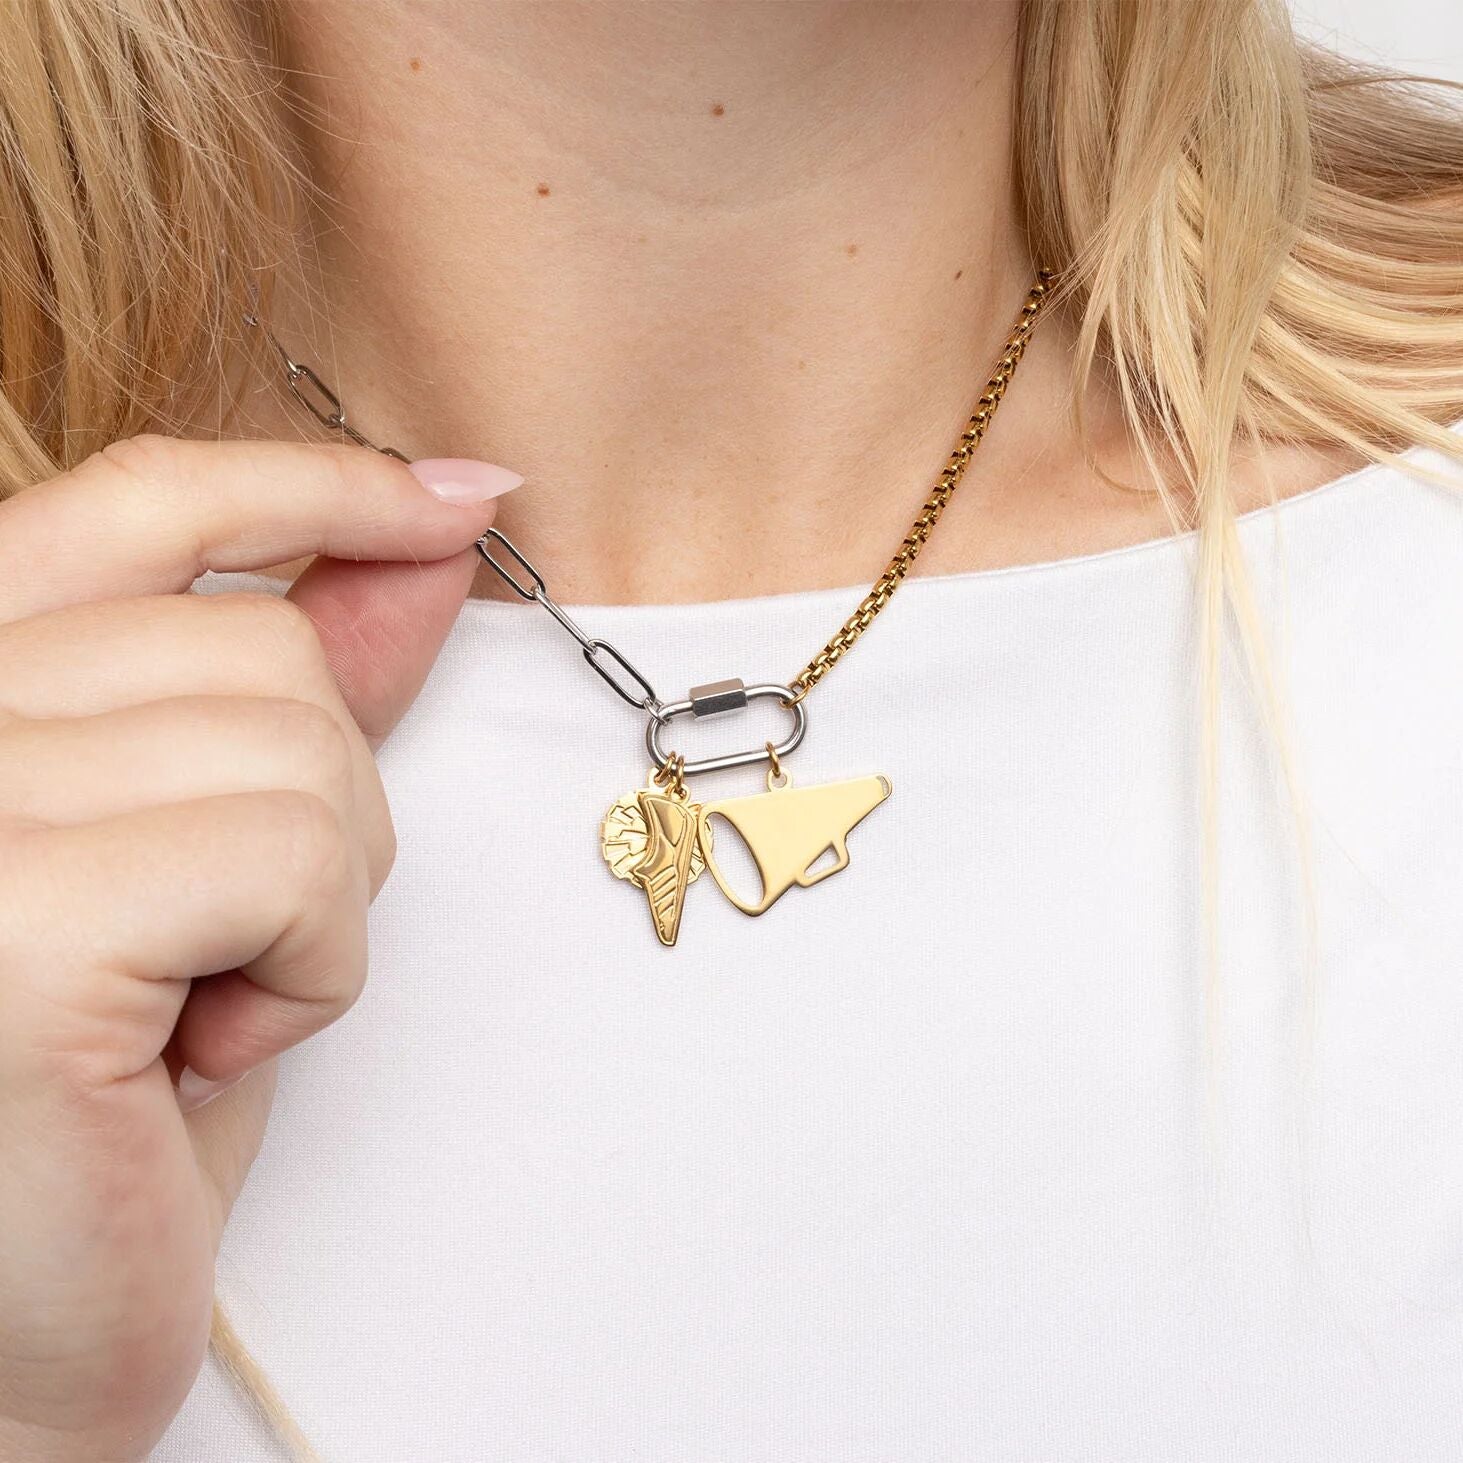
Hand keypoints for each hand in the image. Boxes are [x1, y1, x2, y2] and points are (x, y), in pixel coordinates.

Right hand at [0, 438, 516, 1459]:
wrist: (11, 1352)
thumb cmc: (93, 1123)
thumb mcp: (213, 873)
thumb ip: (295, 699)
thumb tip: (422, 549)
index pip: (140, 506)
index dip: (315, 486)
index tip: (456, 501)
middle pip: (259, 646)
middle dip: (313, 807)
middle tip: (214, 953)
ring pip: (296, 741)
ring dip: (311, 897)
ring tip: (190, 1012)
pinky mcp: (10, 913)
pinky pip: (290, 852)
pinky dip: (307, 966)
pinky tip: (188, 1059)